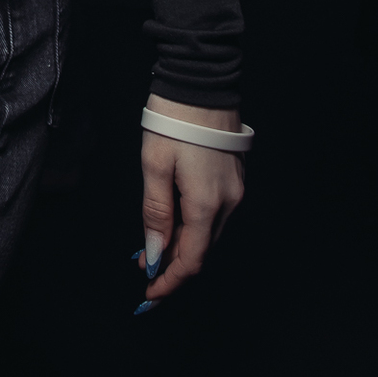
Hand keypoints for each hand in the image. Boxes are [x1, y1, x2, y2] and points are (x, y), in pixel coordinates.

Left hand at [137, 94, 244, 305]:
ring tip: (150, 250)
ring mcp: (236, 191)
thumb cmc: (172, 120)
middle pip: (202, 250)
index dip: (170, 281)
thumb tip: (154, 255)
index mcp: (207, 204)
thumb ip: (156, 213)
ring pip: (208, 235)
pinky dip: (193, 228)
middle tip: (141, 272)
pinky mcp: (235, 179)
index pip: (192, 260)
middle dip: (172, 267)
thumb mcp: (154, 165)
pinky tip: (172, 225)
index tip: (148, 295)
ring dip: (182, 247)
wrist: (201, 81)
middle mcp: (229, 203)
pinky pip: (214, 216)